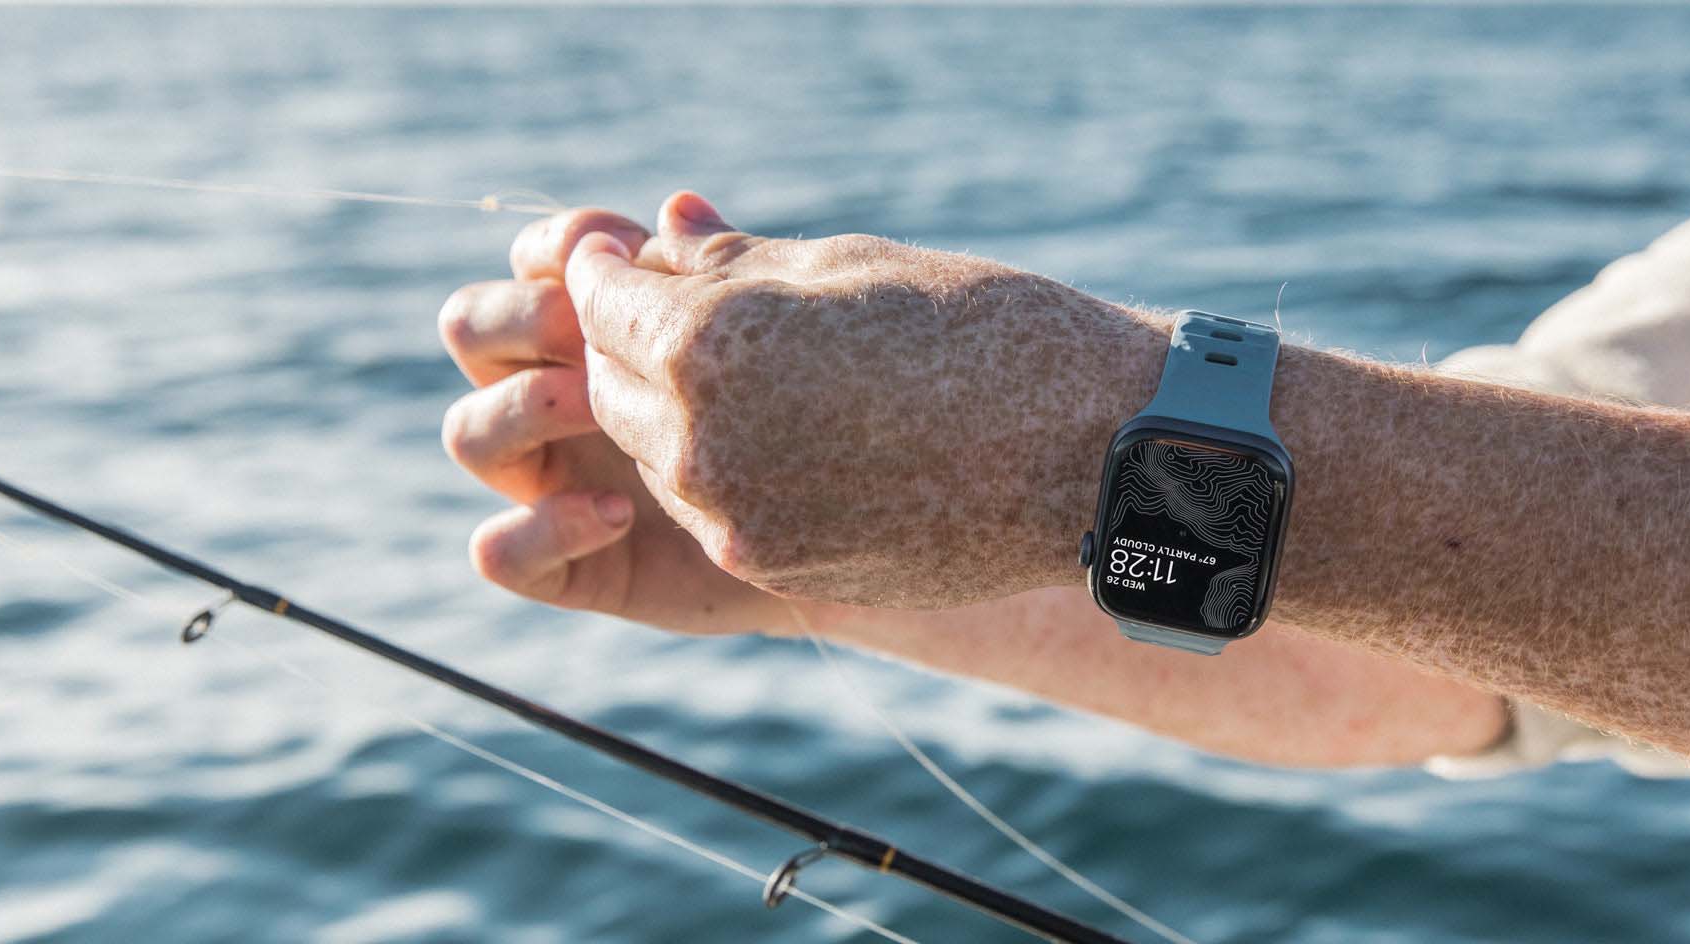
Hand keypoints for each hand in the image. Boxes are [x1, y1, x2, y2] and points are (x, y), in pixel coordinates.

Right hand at [438, 207, 816, 633]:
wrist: (858, 530)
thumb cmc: (820, 413)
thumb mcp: (779, 335)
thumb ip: (725, 277)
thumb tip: (676, 209)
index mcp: (598, 324)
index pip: (532, 260)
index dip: (562, 246)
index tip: (625, 248)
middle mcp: (555, 395)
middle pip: (471, 329)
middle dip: (522, 315)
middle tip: (590, 328)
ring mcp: (555, 480)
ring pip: (470, 433)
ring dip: (524, 407)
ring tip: (595, 407)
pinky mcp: (572, 564)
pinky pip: (501, 550)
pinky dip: (544, 525)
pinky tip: (619, 511)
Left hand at [567, 192, 1169, 608]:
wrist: (1085, 454)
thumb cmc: (981, 329)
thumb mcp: (852, 266)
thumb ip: (736, 260)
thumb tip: (662, 228)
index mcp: (712, 347)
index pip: (604, 304)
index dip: (612, 272)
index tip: (631, 256)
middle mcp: (702, 443)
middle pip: (610, 388)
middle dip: (634, 345)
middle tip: (682, 311)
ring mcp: (735, 520)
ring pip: (656, 457)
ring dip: (675, 412)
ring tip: (756, 374)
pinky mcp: (773, 569)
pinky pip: (710, 511)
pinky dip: (722, 470)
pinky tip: (791, 435)